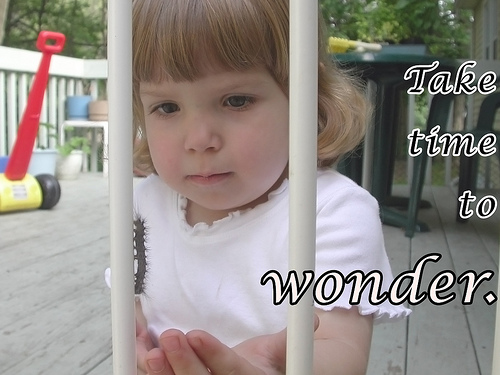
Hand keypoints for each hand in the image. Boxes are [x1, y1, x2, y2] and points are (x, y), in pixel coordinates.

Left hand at [142, 315, 318, 374]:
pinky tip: (143, 355)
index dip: (213, 355)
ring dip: (164, 373)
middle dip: (185, 363)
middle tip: (171, 337)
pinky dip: (154, 374)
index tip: (195, 334)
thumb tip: (313, 320)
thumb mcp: (278, 354)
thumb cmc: (262, 366)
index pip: (231, 371)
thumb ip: (289, 339)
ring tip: (152, 351)